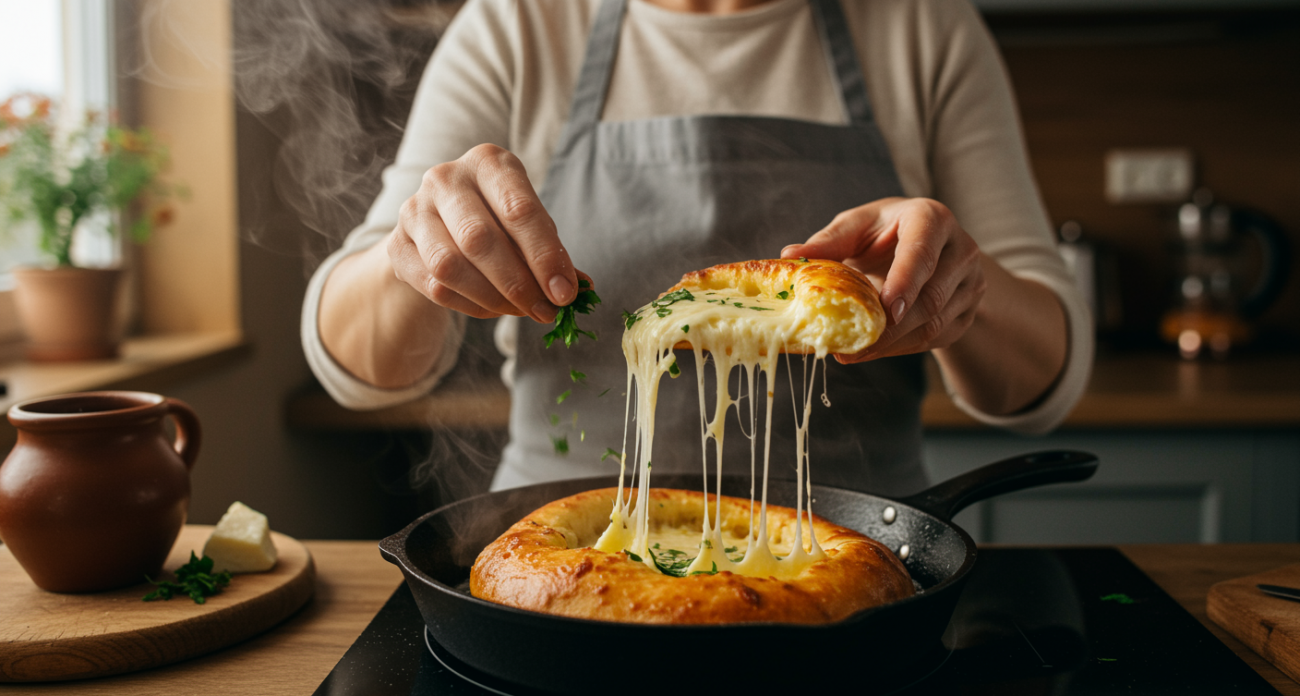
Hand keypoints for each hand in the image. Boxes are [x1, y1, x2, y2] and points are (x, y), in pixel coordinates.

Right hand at [387, 143, 583, 321]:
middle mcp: (446, 178)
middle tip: (545, 311)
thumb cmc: (500, 218)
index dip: (545, 257)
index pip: (519, 210)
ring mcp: (415, 210)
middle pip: (480, 240)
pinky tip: (494, 308)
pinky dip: (470, 305)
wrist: (444, 221)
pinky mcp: (398, 244)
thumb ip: (553, 253)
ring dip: (492, 298)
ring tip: (520, 310)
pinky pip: (434, 286)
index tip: (565, 293)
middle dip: (519, 284)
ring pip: (450, 266)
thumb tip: (582, 288)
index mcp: (488, 162)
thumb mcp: (530, 224)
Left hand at [782, 197, 985, 362]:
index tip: (886, 310)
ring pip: (935, 323)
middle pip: (931, 296)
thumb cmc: (882, 232)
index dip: (906, 281)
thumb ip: (827, 242)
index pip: (923, 251)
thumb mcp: (855, 228)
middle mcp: (961, 248)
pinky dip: (902, 349)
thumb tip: (789, 256)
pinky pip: (937, 338)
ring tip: (853, 353)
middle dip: (890, 328)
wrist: (922, 246)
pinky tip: (874, 351)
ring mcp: (971, 282)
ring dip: (892, 344)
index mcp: (932, 218)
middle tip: (851, 346)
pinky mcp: (967, 311)